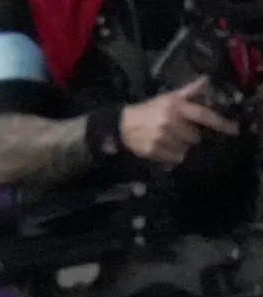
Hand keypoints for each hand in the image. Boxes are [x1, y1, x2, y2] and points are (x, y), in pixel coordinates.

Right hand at [120, 77, 239, 166]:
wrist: (121, 125)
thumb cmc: (148, 110)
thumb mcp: (168, 98)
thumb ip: (189, 91)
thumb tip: (206, 80)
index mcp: (174, 107)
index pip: (203, 115)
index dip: (220, 123)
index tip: (233, 129)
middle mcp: (169, 122)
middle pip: (195, 137)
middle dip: (191, 136)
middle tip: (181, 133)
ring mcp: (160, 138)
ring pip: (185, 148)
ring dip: (182, 146)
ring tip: (172, 141)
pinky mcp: (153, 151)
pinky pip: (173, 158)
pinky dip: (173, 155)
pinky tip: (167, 148)